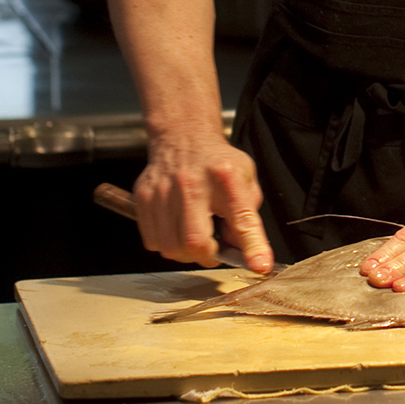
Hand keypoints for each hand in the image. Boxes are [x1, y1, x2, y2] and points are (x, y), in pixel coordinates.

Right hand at [133, 133, 274, 274]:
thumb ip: (248, 216)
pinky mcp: (144, 197)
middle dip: (207, 256)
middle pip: (194, 241)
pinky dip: (167, 244)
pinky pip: (153, 241)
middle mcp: (191, 183)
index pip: (242, 218)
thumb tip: (245, 253)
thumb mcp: (245, 180)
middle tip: (214, 250)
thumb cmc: (218, 163)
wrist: (184, 137)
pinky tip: (177, 229)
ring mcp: (163, 190)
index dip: (252, 246)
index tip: (260, 266)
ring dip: (186, 253)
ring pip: (170, 247)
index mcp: (226, 177)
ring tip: (196, 236)